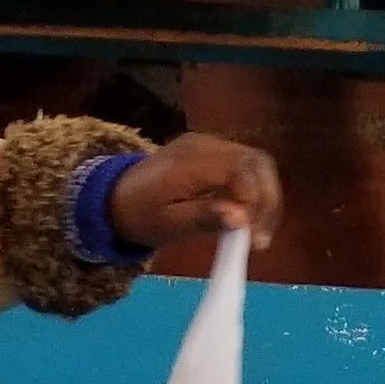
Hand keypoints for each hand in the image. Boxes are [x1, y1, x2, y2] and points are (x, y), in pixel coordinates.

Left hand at [108, 133, 283, 253]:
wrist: (117, 196)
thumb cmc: (140, 215)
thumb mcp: (167, 225)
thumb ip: (203, 219)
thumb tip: (240, 218)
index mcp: (193, 160)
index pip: (243, 170)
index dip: (257, 202)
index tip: (253, 238)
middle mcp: (206, 145)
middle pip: (258, 162)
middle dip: (268, 200)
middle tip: (260, 238)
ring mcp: (210, 145)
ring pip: (256, 164)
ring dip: (264, 198)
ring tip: (257, 233)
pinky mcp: (213, 153)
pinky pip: (245, 168)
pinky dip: (254, 194)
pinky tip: (247, 220)